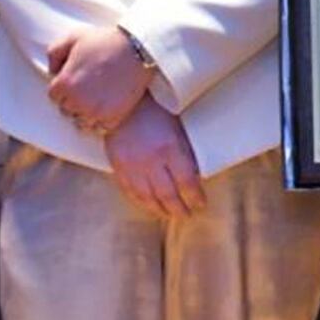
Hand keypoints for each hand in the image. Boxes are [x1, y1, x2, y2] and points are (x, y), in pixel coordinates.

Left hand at [46, 25, 150, 133]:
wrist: (136, 49)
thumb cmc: (104, 41)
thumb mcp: (73, 37)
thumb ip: (54, 52)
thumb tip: (52, 71)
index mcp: (64, 83)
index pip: (54, 96)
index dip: (64, 88)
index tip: (76, 80)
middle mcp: (76, 101)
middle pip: (66, 111)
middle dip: (74, 101)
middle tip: (88, 89)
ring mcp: (94, 112)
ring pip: (81, 123)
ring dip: (86, 114)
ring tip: (96, 101)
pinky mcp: (113, 118)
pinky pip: (100, 129)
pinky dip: (101, 122)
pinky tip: (107, 108)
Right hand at [104, 101, 205, 220]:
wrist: (121, 105)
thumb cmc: (153, 111)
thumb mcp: (176, 128)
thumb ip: (185, 151)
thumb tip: (195, 174)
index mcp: (170, 149)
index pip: (187, 182)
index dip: (195, 197)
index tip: (200, 203)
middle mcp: (152, 161)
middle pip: (168, 195)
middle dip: (180, 209)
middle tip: (187, 214)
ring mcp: (133, 167)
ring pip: (149, 199)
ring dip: (161, 210)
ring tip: (170, 214)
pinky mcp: (119, 169)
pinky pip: (131, 193)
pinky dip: (142, 203)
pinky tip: (150, 206)